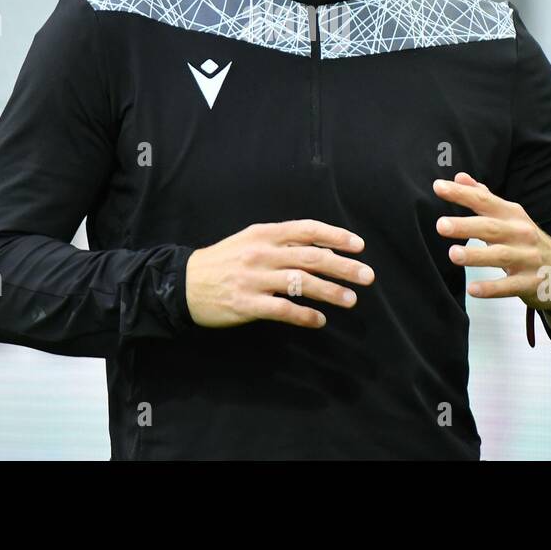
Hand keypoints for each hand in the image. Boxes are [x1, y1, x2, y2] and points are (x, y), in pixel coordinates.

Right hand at [184, 220, 374, 328]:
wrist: (182, 283)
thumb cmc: (222, 261)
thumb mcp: (249, 240)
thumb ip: (281, 242)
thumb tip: (320, 247)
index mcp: (264, 233)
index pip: (307, 230)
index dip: (335, 236)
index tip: (359, 246)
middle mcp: (261, 253)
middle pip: (311, 257)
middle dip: (343, 266)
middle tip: (367, 276)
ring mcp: (253, 279)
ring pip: (301, 283)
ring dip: (330, 292)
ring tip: (351, 299)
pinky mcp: (246, 304)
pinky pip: (283, 310)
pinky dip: (304, 316)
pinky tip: (319, 320)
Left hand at [432, 171, 550, 310]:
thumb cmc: (526, 240)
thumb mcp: (510, 216)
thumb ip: (484, 197)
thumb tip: (459, 177)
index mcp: (512, 214)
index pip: (484, 200)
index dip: (462, 193)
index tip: (438, 187)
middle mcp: (521, 233)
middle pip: (491, 228)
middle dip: (465, 226)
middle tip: (441, 225)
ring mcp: (528, 258)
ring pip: (500, 256)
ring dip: (476, 255)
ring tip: (453, 254)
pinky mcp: (531, 282)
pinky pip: (510, 286)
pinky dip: (492, 288)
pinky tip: (473, 289)